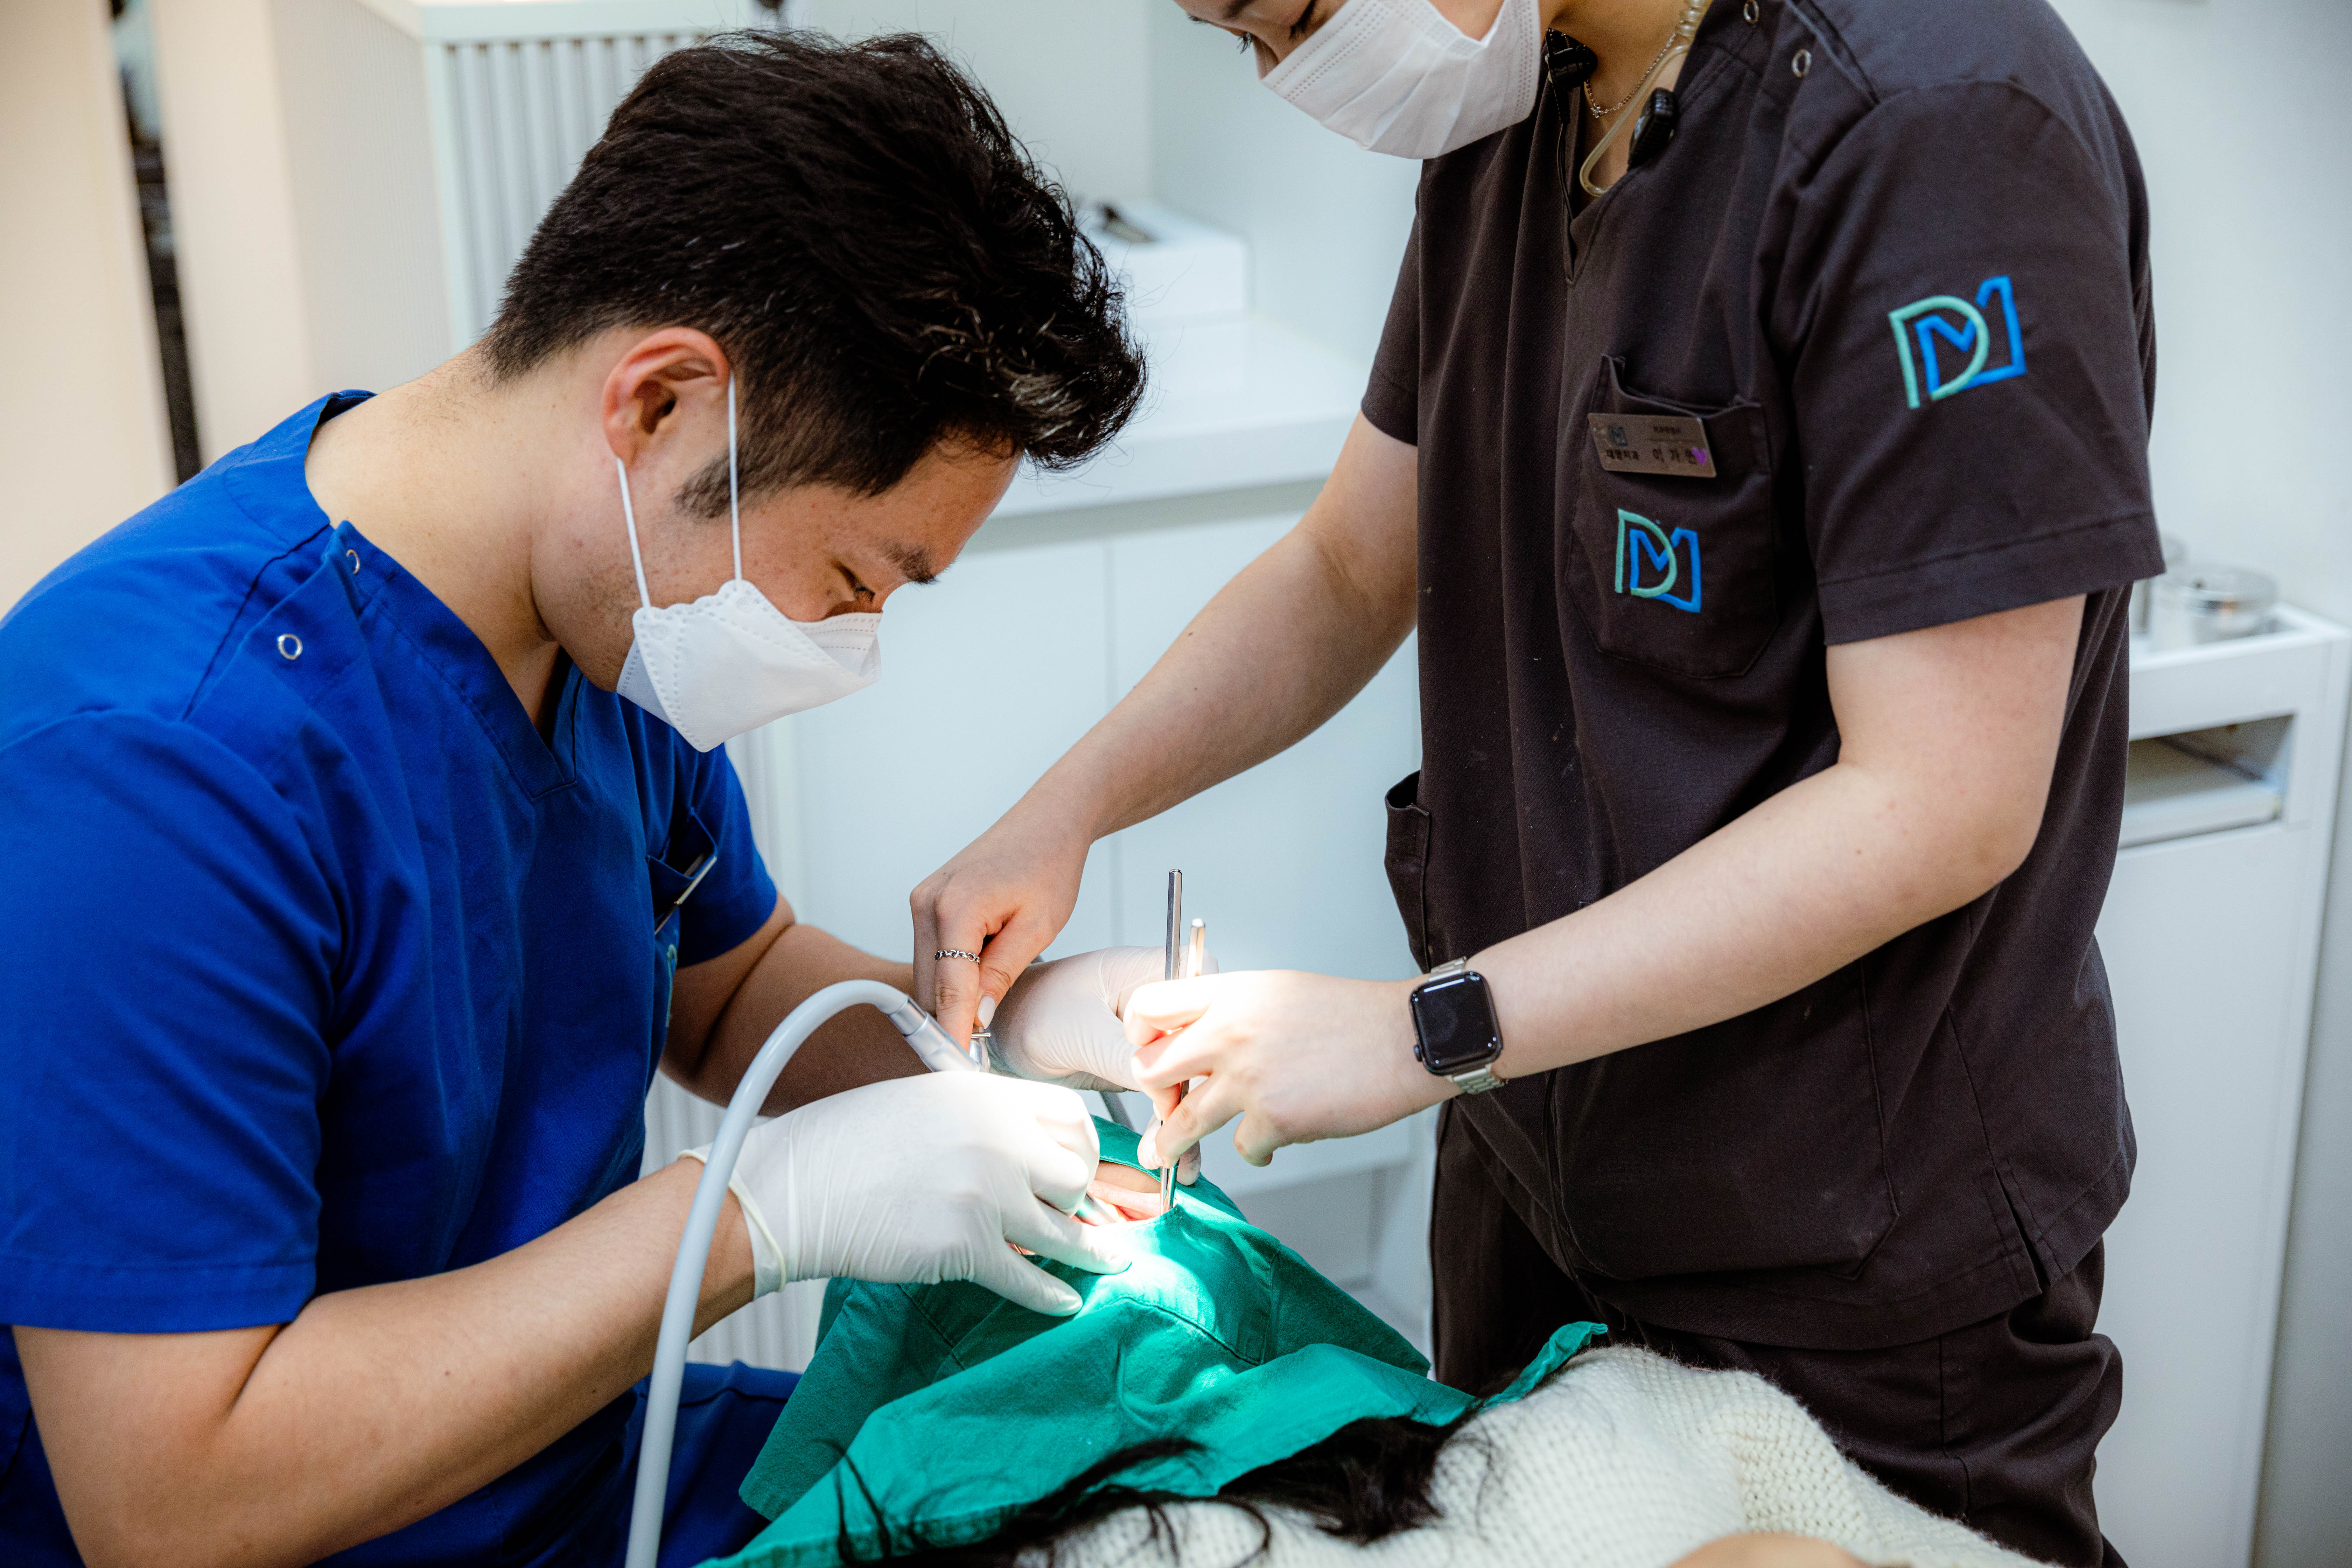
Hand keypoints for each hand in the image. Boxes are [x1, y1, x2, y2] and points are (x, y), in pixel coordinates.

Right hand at [726, 1073, 1123, 1315]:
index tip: (1084, 1167)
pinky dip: (1052, 1295)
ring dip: (1091, 1252)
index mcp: (985, 1096)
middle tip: (1083, 1217)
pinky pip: (1029, 1278)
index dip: (1085, 1146)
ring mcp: (986, 1195)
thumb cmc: (847, 1145)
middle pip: (1075, 1175)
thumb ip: (978, 1120)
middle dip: (1082, 1199)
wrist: (798, 1187)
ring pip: (1065, 1230)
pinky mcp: (967, 1247)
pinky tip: (1067, 1302)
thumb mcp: (923, 1104)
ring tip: (1111, 1262)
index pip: (1070, 1116)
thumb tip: (1019, 1151)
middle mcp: (997, 1140)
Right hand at [912, 807, 1093, 1048]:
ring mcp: (923, 900)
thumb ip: (1001, 973)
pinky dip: (950, 975)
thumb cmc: (1050, 865)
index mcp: (955, 908)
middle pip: (931, 985)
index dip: (954, 1033)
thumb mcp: (1038, 926)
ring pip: (928, 971)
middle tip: (972, 1059)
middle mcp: (927, 902)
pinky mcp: (927, 901)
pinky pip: (932, 952)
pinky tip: (977, 985)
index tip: (960, 1068)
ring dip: (950, 999)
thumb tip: (975, 1016)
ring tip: (979, 1024)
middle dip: (949, 1022)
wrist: (1047, 820)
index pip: (949, 989)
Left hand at [989, 945, 1213, 1184]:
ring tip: (1175, 1163)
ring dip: (1183, 1120)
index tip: (1179, 1090)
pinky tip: (1175, 1159)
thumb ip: (1130, 1061)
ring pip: (1191, 1078)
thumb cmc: (1034, 1010)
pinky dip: (1171, 1125)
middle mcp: (1169, 1001)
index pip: (1206, 1006)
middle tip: (1176, 1142)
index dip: (1199, 1048)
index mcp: (1158, 969)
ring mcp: (1162, 1034)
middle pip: (1206, 1048)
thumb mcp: (1082, 1034)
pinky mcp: (1150, 1063)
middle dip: (1195, 1097)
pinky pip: (1171, 1094)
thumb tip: (1172, 1098)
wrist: (1005, 1030)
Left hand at [1126, 970, 1446, 1169]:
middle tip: (1156, 1110)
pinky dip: (1258, 1150)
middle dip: (1150, 1096)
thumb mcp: (1280, 991)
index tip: (1145, 1050)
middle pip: (1150, 1069)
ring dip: (1171, 1142)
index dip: (1138, 1032)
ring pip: (1181, 1122)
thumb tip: (1201, 1038)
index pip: (1149, 1004)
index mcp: (1230, 994)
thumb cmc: (1353, 1016)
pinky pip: (1243, 1147)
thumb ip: (1234, 1010)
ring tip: (1164, 1154)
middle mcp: (1229, 1032)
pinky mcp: (1273, 1118)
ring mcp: (1248, 1078)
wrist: (1407, 1037)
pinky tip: (1274, 1143)